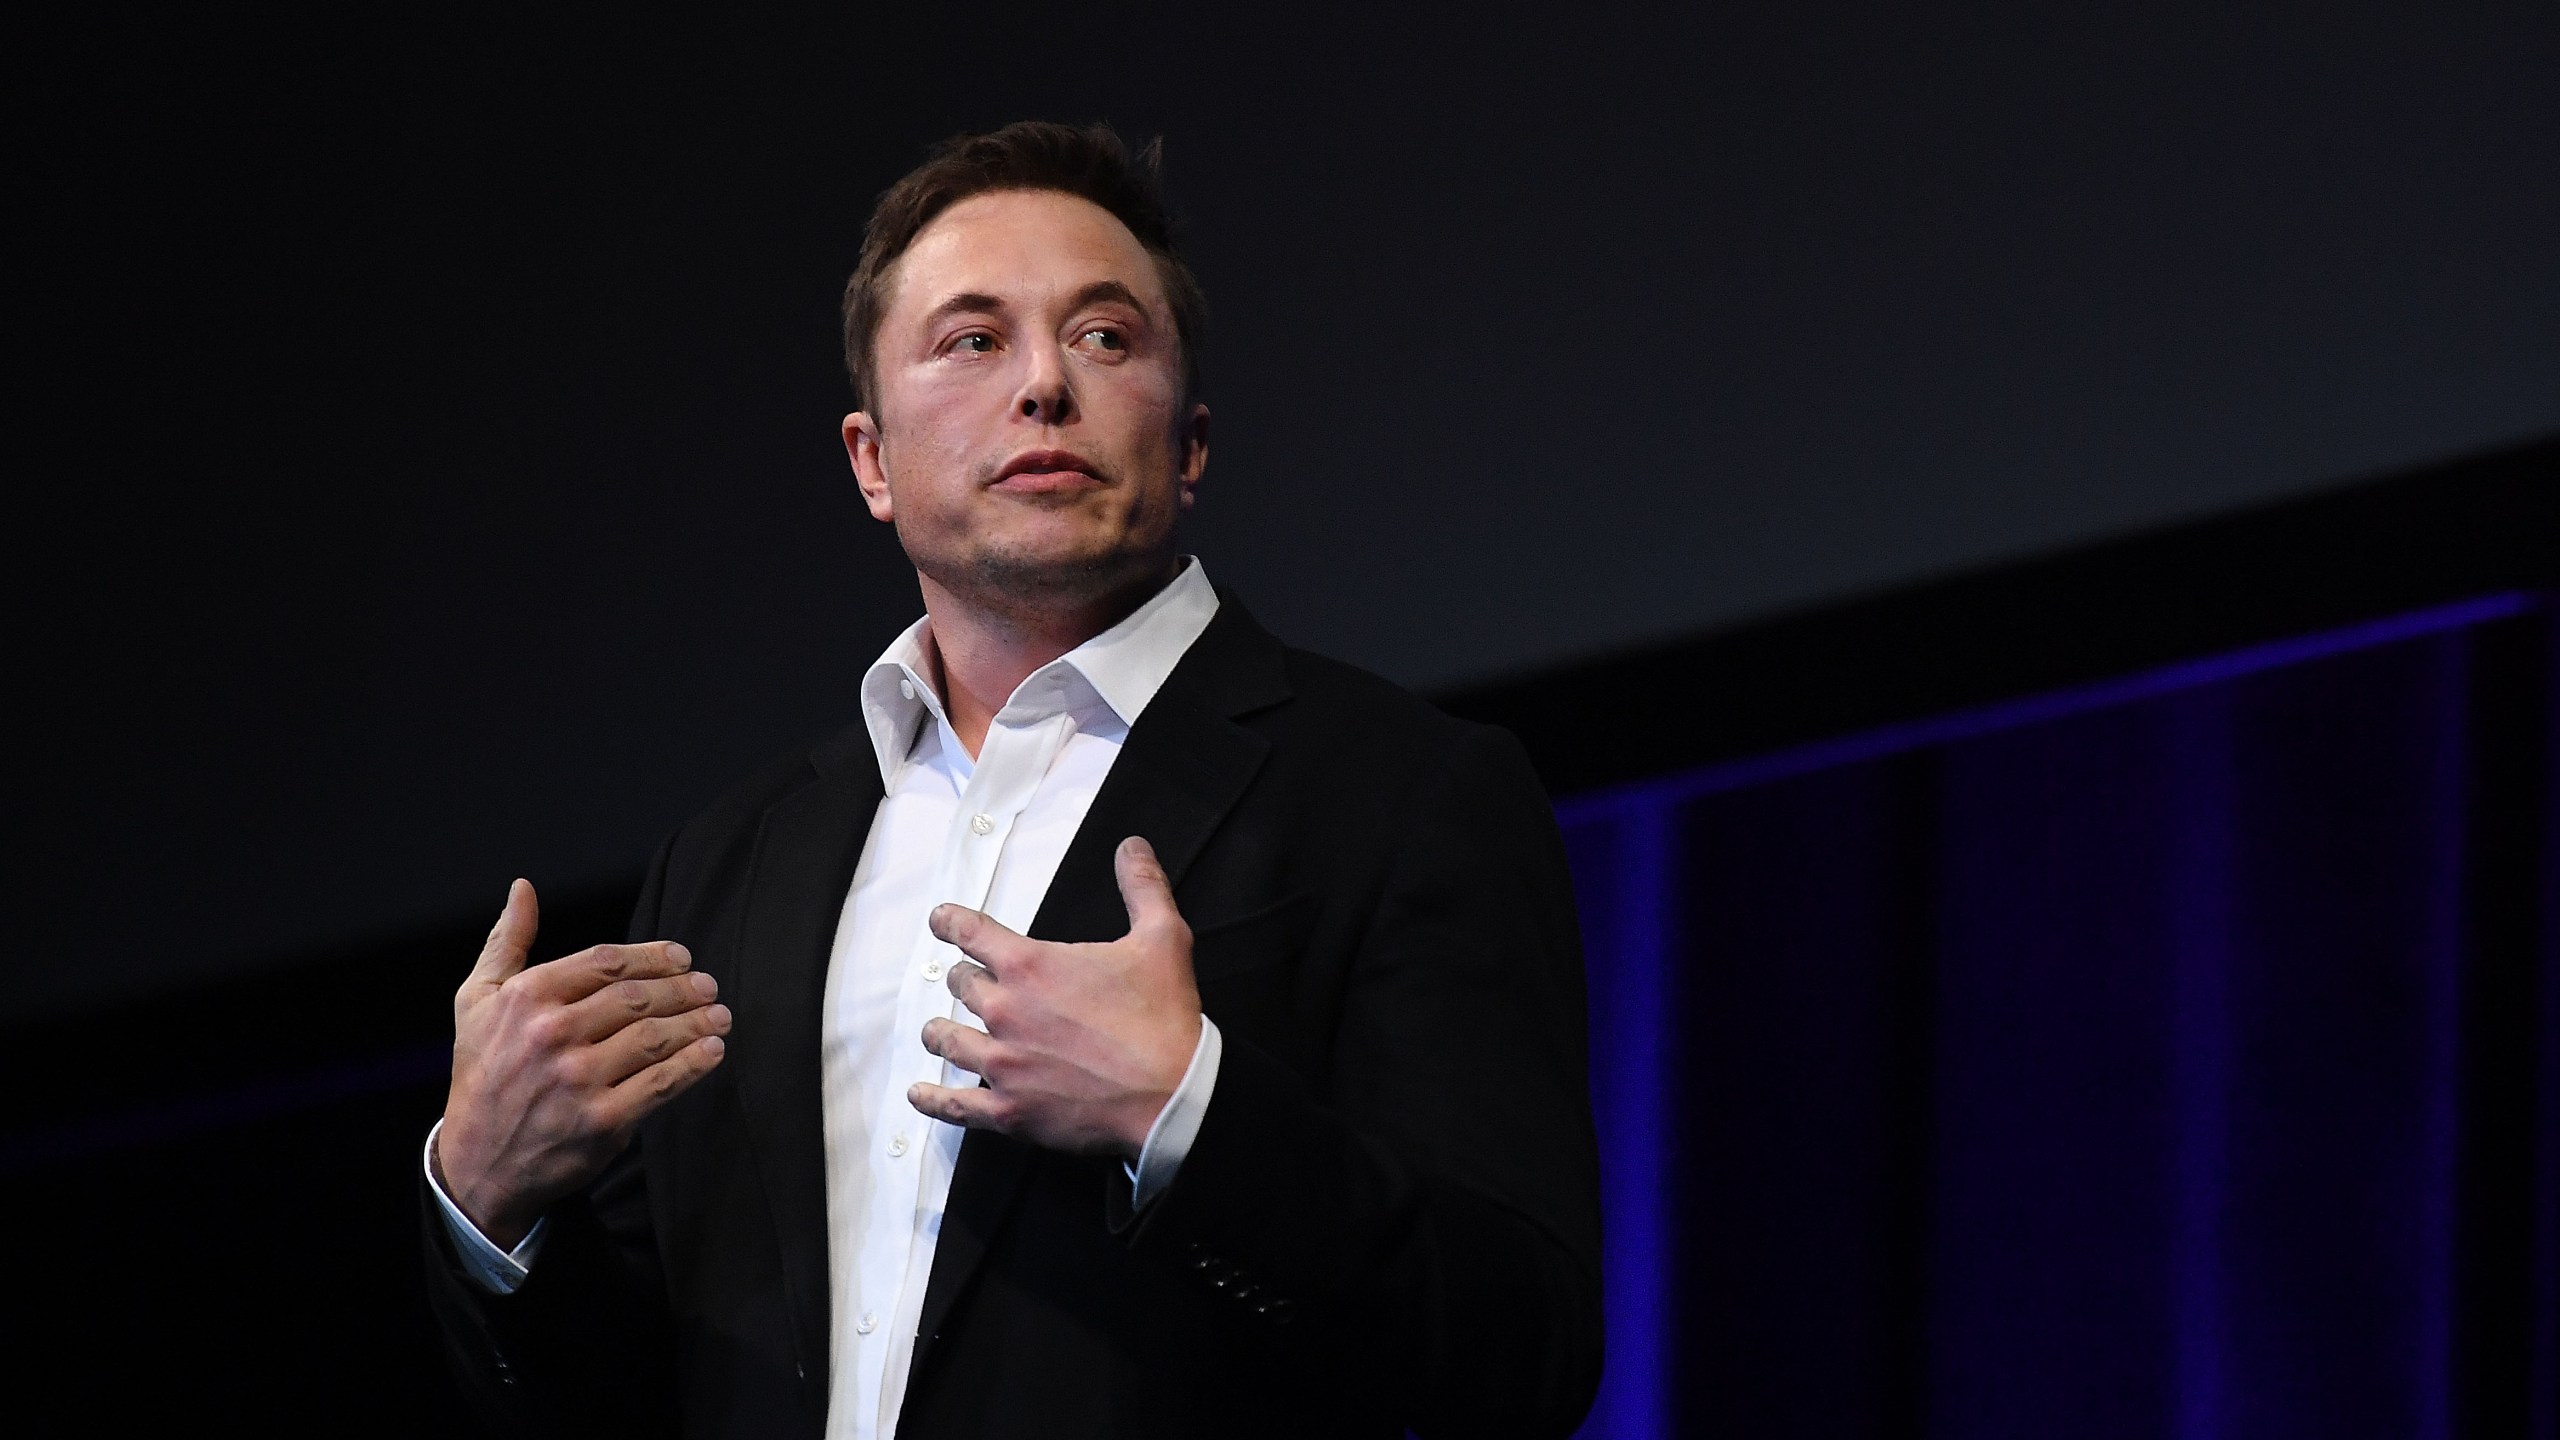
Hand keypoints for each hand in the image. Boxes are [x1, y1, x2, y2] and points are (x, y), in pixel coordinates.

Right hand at [435, 880, 730, 1248]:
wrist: (476, 1163)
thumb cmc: (481, 1075)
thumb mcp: (476, 1002)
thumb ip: (505, 942)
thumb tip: (523, 889)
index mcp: (528, 998)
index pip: (607, 961)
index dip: (653, 956)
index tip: (682, 958)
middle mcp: (552, 1034)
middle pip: (638, 997)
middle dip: (683, 988)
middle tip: (708, 986)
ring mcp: (578, 1078)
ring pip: (655, 1037)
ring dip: (697, 1022)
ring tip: (719, 1015)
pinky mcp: (602, 1120)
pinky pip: (662, 1082)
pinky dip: (695, 1064)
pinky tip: (712, 1051)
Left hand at [909, 837, 1202, 1156]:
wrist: (1173, 1095)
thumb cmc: (1165, 1020)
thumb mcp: (1163, 939)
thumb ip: (1143, 887)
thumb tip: (1133, 848)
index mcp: (1032, 967)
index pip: (971, 932)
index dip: (951, 922)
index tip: (940, 920)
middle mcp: (1006, 1012)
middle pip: (961, 986)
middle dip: (965, 980)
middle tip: (971, 982)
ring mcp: (1003, 1064)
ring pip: (948, 1041)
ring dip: (942, 1032)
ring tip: (938, 1031)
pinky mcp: (1009, 1110)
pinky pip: (955, 1105)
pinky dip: (933, 1099)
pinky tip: (920, 1093)